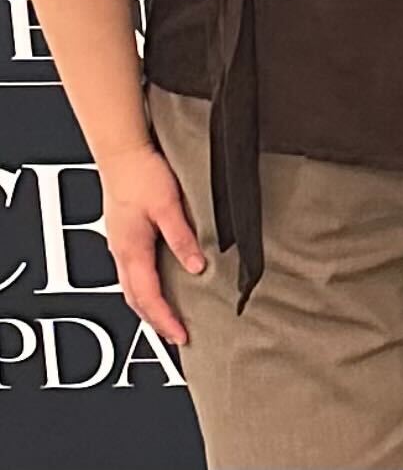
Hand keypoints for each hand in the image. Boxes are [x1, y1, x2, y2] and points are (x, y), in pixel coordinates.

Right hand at [98, 142, 205, 345]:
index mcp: (131, 249)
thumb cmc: (142, 174)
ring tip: (167, 318)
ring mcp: (119, 245)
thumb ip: (182, 237)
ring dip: (148, 306)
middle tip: (176, 336)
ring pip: (131, 287)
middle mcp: (121, 252)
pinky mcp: (123, 235)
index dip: (165, 318)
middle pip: (136, 299)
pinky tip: (156, 285)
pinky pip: (131, 272)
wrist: (122, 153)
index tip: (181, 335)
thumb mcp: (168, 205)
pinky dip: (143, 288)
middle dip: (155, 321)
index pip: (149, 296)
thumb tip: (196, 266)